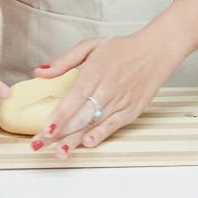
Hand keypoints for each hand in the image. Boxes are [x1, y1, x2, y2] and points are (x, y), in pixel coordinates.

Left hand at [29, 31, 181, 157]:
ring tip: (61, 151)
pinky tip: (89, 142)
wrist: (157, 50)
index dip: (58, 117)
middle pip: (80, 116)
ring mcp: (120, 101)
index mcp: (95, 72)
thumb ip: (64, 60)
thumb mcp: (91, 46)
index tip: (45, 130)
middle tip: (40, 146)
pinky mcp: (131, 110)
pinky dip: (101, 135)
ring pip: (94, 124)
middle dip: (59, 133)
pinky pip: (113, 125)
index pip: (72, 99)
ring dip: (75, 139)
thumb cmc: (124, 49)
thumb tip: (40, 71)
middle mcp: (107, 88)